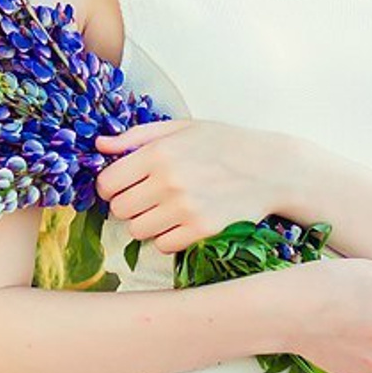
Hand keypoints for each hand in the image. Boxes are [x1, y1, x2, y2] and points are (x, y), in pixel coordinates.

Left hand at [94, 119, 286, 253]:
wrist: (271, 168)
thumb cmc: (224, 143)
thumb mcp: (180, 127)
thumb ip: (136, 136)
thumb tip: (100, 145)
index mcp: (158, 153)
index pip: (107, 183)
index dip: (109, 186)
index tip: (120, 185)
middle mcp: (168, 182)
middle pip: (120, 209)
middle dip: (127, 204)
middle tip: (145, 196)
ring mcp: (185, 209)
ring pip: (138, 231)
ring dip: (145, 222)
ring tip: (164, 208)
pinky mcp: (202, 232)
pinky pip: (163, 245)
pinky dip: (166, 237)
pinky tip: (180, 221)